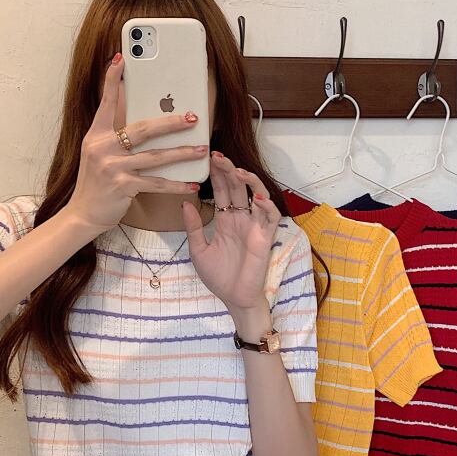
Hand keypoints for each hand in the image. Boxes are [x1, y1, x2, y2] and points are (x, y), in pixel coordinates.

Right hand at [65, 52, 207, 233]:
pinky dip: (177, 184)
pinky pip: (157, 183)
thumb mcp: (98, 153)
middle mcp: (102, 148)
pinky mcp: (123, 187)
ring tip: (201, 149)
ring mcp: (113, 167)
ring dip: (182, 153)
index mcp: (96, 135)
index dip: (112, 80)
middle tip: (193, 117)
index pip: (106, 103)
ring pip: (155, 156)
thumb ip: (114, 134)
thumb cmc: (96, 182)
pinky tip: (192, 183)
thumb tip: (138, 116)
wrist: (83, 213)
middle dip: (171, 122)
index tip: (120, 59)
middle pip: (143, 129)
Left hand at [181, 151, 281, 312]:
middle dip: (229, 170)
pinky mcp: (265, 238)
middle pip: (238, 188)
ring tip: (237, 171)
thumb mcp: (199, 250)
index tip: (208, 158)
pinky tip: (256, 199)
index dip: (218, 175)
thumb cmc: (219, 277)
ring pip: (259, 196)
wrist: (234, 299)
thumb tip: (185, 202)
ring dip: (250, 182)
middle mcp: (242, 219)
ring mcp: (255, 227)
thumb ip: (193, 227)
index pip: (223, 191)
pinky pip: (271, 217)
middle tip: (217, 156)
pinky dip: (267, 206)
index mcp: (226, 220)